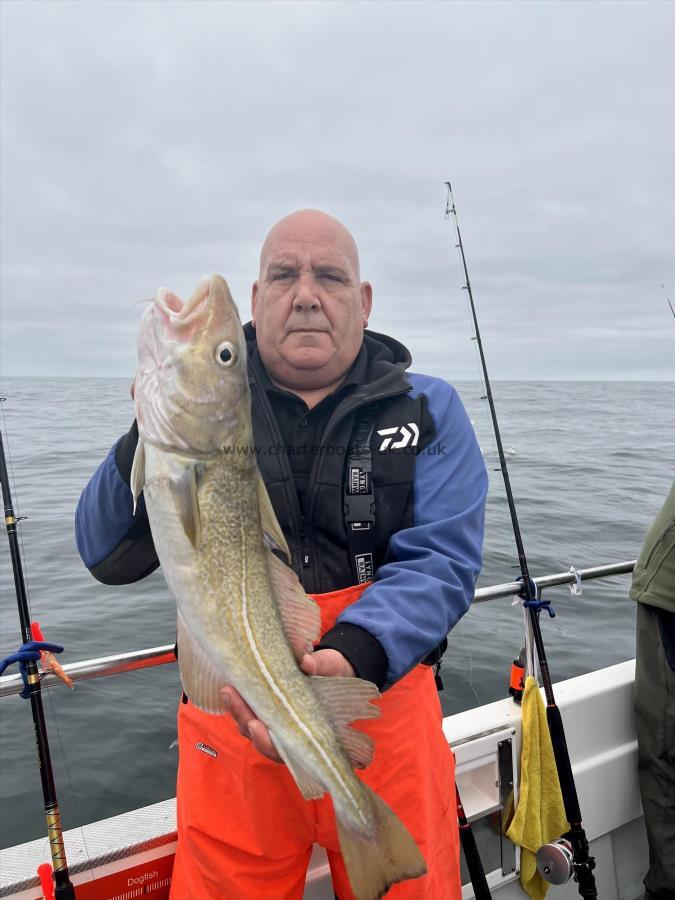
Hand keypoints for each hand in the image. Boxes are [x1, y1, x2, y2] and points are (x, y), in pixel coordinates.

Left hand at [221, 649, 354, 762]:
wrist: (332, 668)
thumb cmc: (333, 674)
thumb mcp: (330, 667)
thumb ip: (319, 666)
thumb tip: (305, 663)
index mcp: (307, 731)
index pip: (281, 747)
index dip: (266, 741)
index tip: (257, 725)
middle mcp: (287, 732)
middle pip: (259, 737)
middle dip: (243, 718)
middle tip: (231, 694)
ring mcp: (274, 723)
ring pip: (250, 727)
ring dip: (237, 711)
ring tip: (228, 689)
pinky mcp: (265, 709)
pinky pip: (249, 712)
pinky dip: (239, 703)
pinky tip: (230, 687)